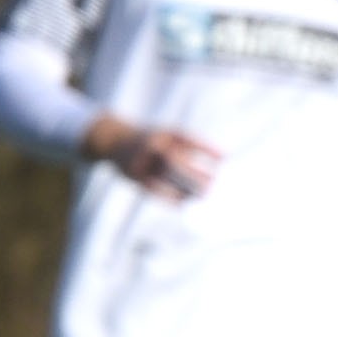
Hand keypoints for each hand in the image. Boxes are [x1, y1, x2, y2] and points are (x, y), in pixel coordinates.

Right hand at [87, 115, 219, 199]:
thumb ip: (192, 144)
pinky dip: (170, 197)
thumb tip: (224, 158)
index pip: (187, 139)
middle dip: (194, 173)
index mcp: (163, 133)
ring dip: (184, 188)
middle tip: (213, 184)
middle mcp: (151, 146)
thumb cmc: (151, 139)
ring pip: (164, 177)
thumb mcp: (168, 134)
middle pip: (174, 160)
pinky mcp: (134, 176)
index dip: (206, 148)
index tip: (226, 158)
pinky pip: (154, 190)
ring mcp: (141, 161)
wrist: (112, 139)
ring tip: (202, 196)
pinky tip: (184, 203)